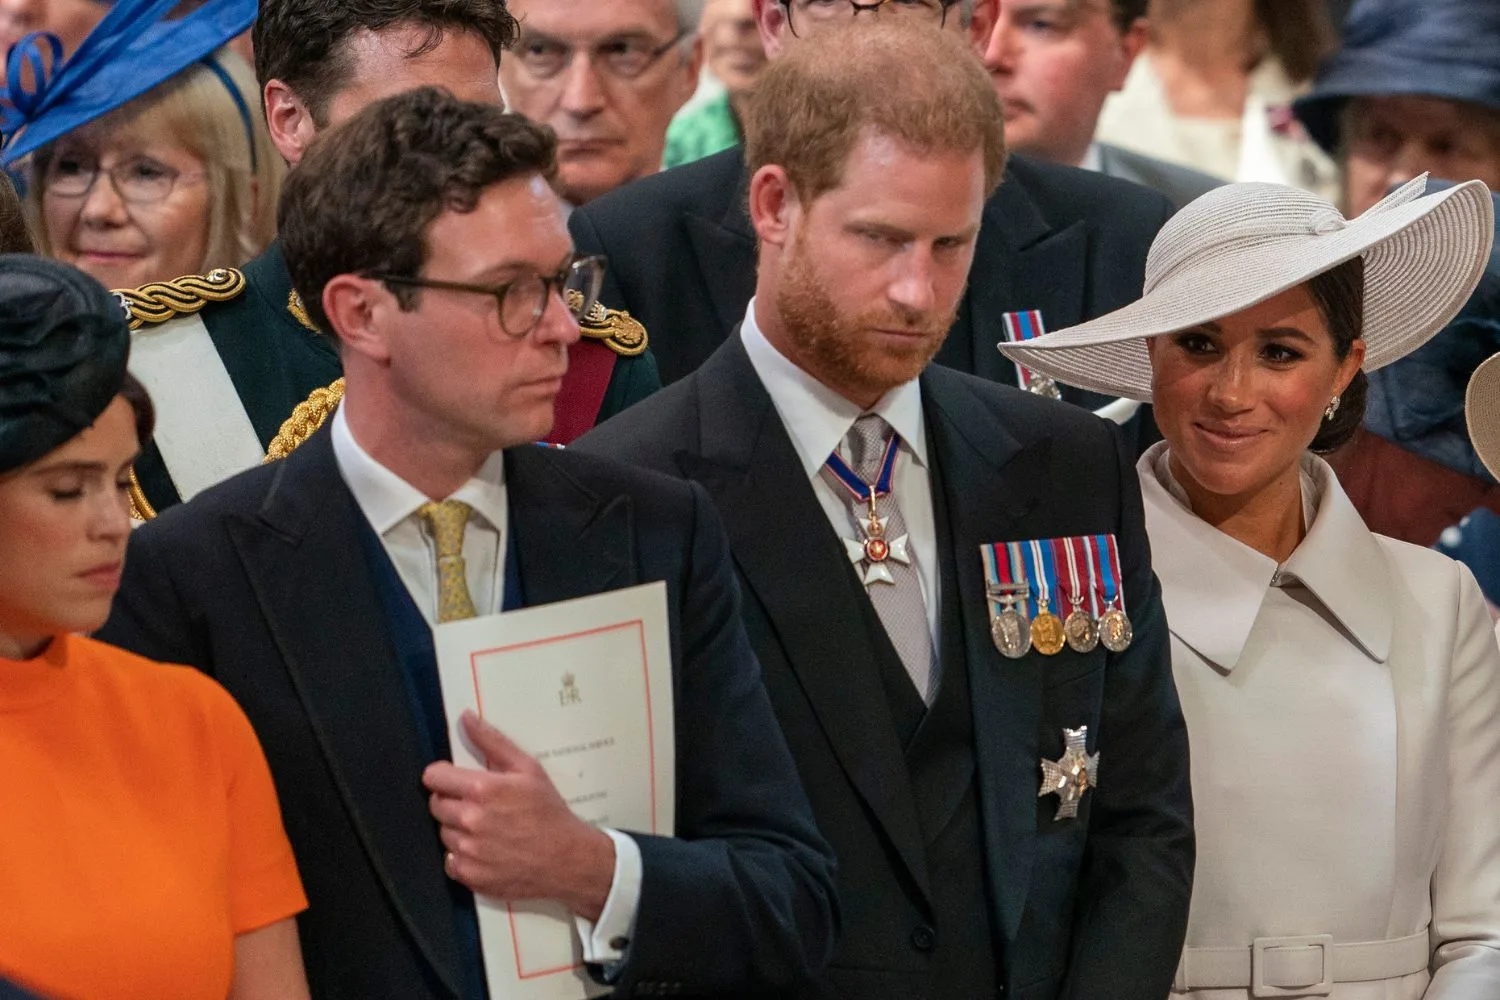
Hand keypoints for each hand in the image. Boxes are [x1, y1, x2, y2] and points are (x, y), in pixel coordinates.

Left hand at [424, 711, 615, 920]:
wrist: (567, 859)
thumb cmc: (548, 811)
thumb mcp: (527, 769)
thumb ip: (492, 742)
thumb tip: (466, 718)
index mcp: (481, 790)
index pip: (433, 777)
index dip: (443, 777)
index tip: (455, 781)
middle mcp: (469, 820)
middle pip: (435, 805)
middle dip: (451, 802)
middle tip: (477, 805)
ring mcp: (468, 850)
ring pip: (443, 833)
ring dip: (457, 829)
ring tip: (485, 828)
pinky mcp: (469, 875)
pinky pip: (450, 861)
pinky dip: (462, 856)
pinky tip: (485, 850)